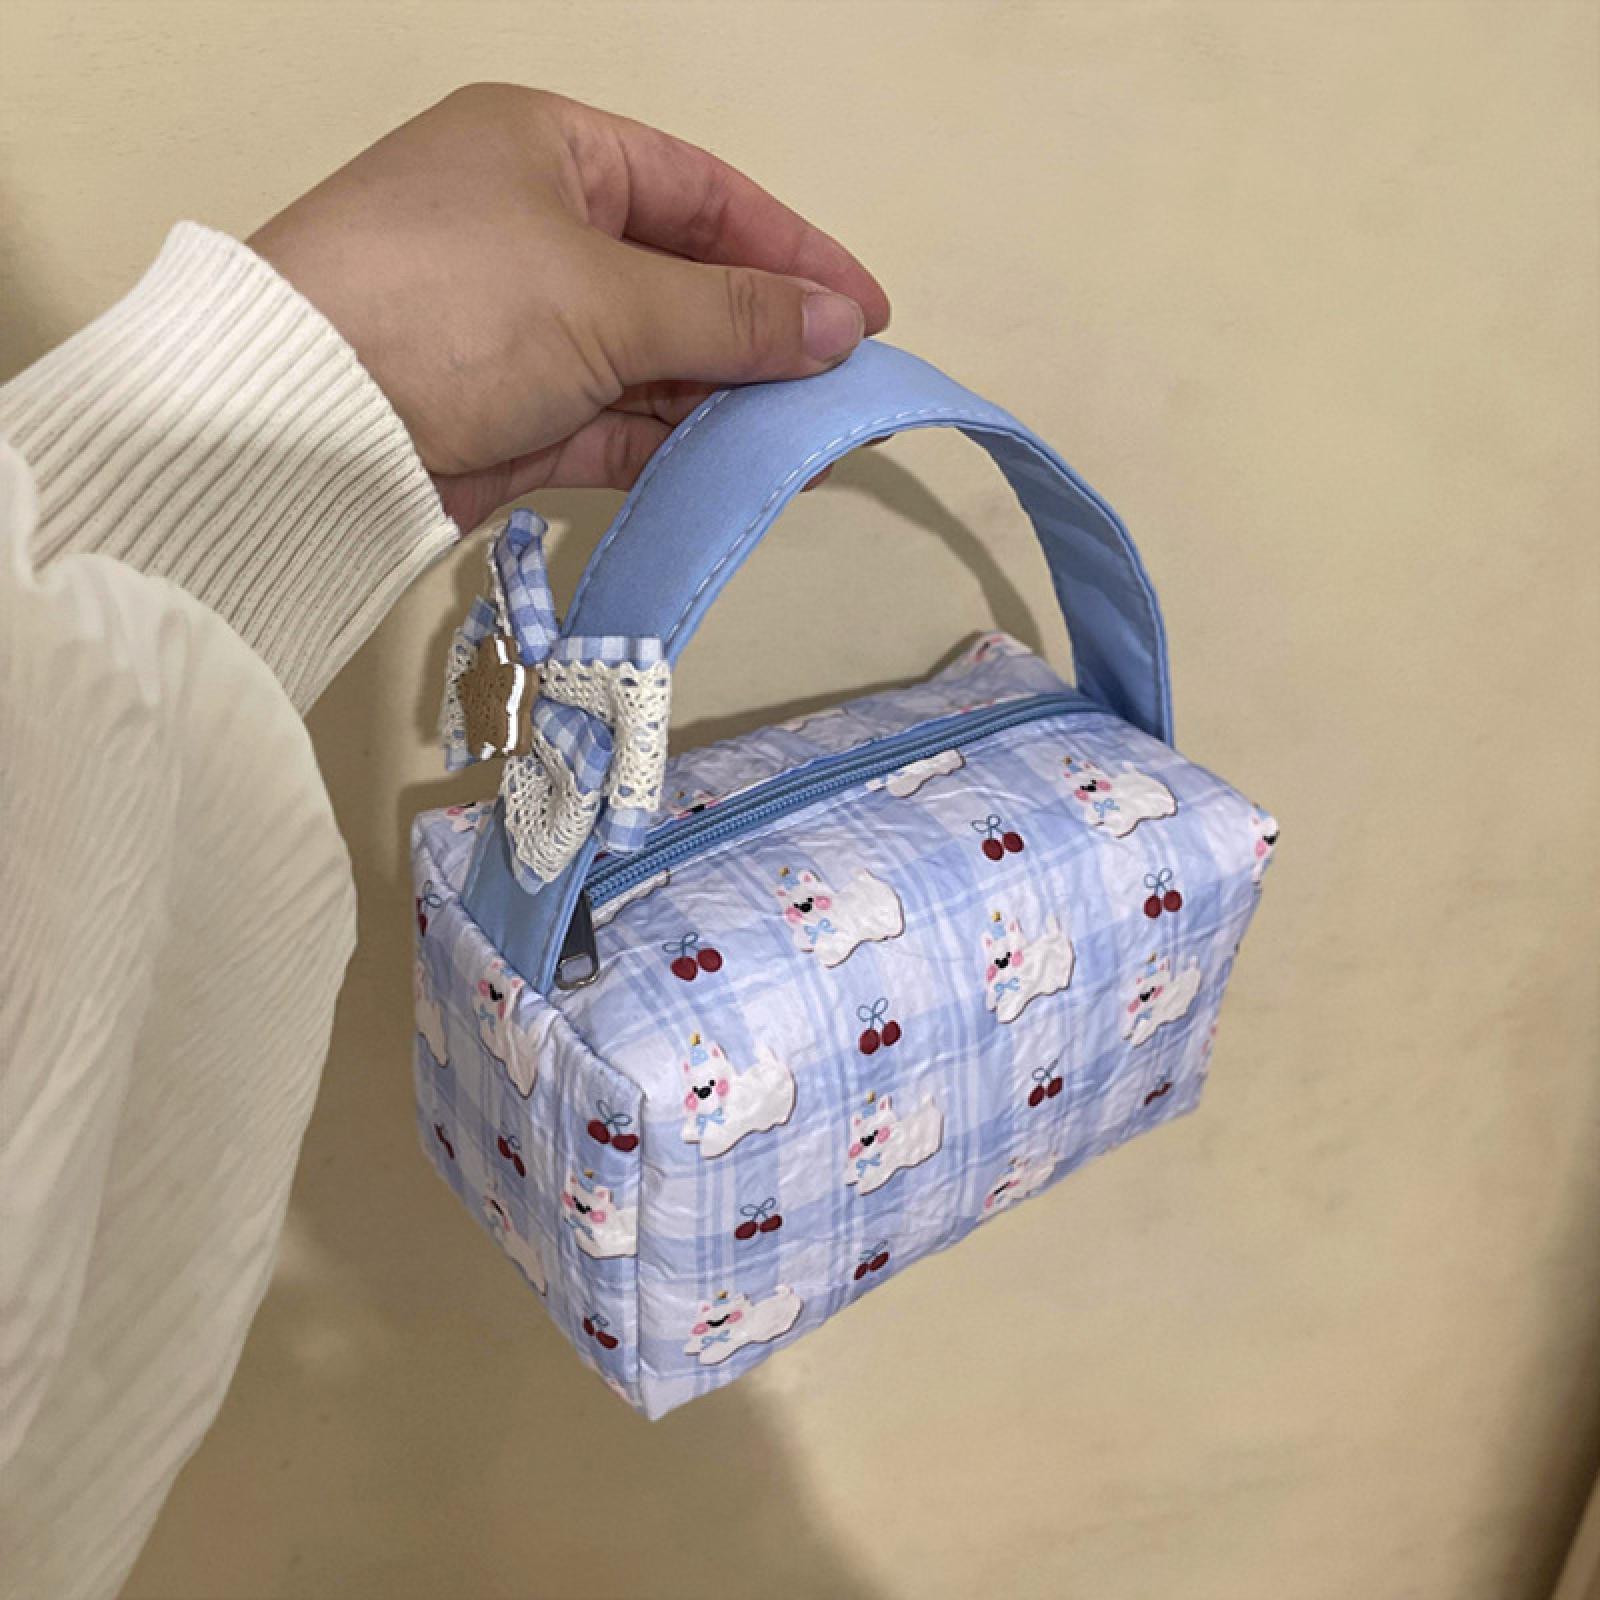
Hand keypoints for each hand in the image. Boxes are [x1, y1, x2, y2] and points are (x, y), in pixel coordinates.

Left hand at [250, 83, 890, 529]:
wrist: (305, 421)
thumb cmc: (449, 305)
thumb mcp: (607, 296)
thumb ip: (732, 315)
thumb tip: (836, 328)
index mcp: (551, 150)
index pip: (701, 193)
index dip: (792, 250)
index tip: (863, 310)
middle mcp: (538, 229)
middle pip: (683, 278)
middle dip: (766, 333)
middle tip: (843, 387)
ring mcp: (526, 327)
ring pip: (656, 359)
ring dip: (728, 397)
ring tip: (810, 437)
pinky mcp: (514, 414)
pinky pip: (619, 421)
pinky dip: (678, 442)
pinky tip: (741, 464)